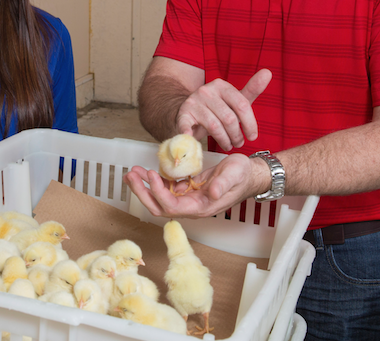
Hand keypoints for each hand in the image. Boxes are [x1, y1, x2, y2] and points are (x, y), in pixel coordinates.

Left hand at [123, 153, 268, 218]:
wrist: (248, 175)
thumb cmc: (242, 175)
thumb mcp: (235, 175)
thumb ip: (223, 184)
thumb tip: (212, 193)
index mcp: (201, 207)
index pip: (173, 206)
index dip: (159, 193)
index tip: (152, 175)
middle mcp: (191, 207)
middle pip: (160, 206)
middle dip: (143, 192)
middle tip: (131, 175)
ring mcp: (187, 199)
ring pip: (159, 198)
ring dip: (144, 186)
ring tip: (133, 172)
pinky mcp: (186, 190)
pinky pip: (165, 189)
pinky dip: (154, 181)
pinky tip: (145, 171)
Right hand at [176, 68, 271, 149]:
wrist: (188, 111)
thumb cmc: (216, 108)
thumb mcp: (235, 100)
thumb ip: (252, 89)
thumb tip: (268, 72)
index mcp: (221, 85)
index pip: (242, 105)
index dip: (250, 124)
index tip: (252, 136)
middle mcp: (206, 90)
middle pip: (229, 118)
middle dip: (237, 135)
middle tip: (238, 143)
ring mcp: (193, 102)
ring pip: (215, 127)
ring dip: (224, 140)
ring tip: (227, 145)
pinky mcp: (183, 114)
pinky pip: (189, 127)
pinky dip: (191, 136)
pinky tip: (195, 140)